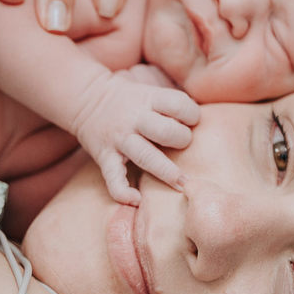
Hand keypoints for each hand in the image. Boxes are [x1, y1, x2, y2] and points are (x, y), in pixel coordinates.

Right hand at [70, 69, 199, 204]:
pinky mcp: (105, 157)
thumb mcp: (151, 92)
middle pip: (166, 131)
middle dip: (181, 139)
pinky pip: (114, 179)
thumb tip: (206, 124)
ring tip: (183, 184)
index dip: (191, 115)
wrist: (87, 99)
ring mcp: (120, 139)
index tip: (191, 121)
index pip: (180, 105)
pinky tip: (137, 201)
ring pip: (146, 156)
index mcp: (149, 100)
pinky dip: (123, 192)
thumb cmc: (130, 100)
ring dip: (166, 171)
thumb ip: (173, 106)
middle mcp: (135, 119)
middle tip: (183, 145)